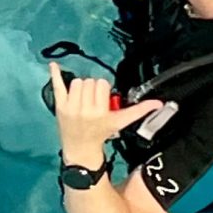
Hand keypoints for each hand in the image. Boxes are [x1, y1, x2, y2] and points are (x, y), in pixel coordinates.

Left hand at [46, 60, 170, 151]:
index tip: (103, 99)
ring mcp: (70, 106)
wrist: (81, 148)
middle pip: (89, 81)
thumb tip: (159, 103)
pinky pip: (57, 86)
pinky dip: (55, 74)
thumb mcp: (121, 121)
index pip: (101, 84)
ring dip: (81, 88)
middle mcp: (84, 108)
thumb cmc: (102, 133)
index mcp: (100, 111)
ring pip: (77, 82)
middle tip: (93, 101)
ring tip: (83, 99)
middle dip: (92, 89)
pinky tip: (54, 64)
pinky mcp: (59, 106)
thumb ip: (139, 110)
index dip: (103, 89)